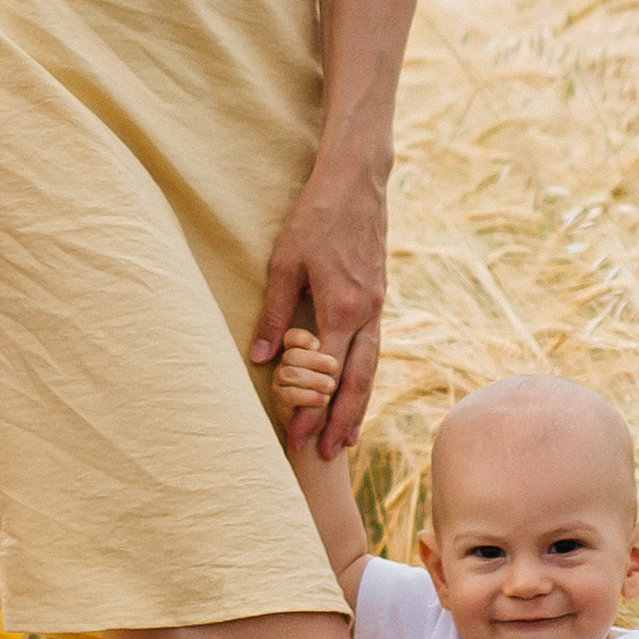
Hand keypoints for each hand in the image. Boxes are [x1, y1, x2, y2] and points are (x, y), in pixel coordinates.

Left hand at [251, 169, 385, 457]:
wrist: (357, 183)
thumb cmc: (315, 218)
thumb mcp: (284, 262)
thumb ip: (272, 312)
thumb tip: (258, 358)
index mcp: (341, 308)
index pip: (326, 374)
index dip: (311, 409)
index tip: (296, 437)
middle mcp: (367, 314)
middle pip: (356, 382)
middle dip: (340, 421)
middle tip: (326, 455)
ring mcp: (378, 307)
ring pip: (370, 368)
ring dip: (357, 405)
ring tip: (345, 438)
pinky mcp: (379, 298)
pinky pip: (373, 348)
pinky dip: (364, 376)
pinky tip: (355, 390)